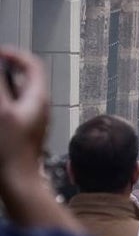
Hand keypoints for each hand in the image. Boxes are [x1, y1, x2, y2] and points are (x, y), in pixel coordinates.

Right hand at [0, 47, 49, 186]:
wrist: (17, 180)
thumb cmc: (11, 150)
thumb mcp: (0, 111)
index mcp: (38, 97)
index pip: (32, 65)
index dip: (15, 54)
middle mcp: (38, 106)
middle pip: (23, 78)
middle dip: (5, 73)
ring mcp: (31, 118)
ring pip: (16, 94)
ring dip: (4, 88)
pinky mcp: (23, 130)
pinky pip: (11, 109)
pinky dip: (3, 104)